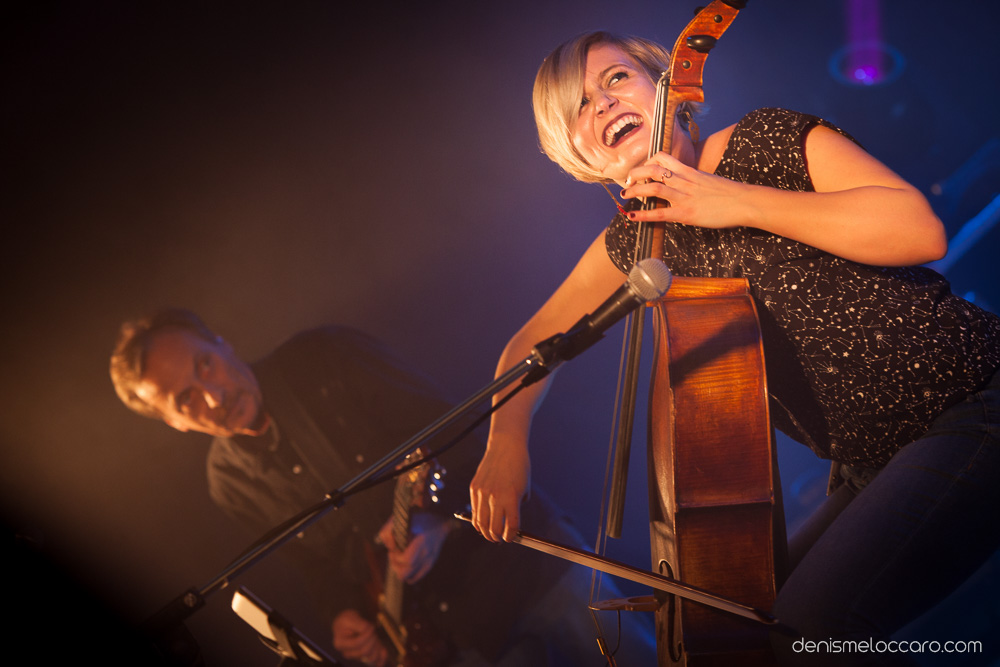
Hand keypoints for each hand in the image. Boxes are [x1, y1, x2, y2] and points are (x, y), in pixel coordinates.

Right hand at [332, 609, 387, 666]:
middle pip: (364, 651)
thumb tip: (367, 630)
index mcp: (340, 643)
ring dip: (377, 646)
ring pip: (371, 657)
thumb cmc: (348, 620)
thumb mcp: (350, 617)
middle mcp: (347, 653)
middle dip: (372, 640)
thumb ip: (359, 624)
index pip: (357, 643)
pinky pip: (376, 661)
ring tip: (376, 636)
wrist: (349, 624)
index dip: (367, 635)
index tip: (371, 626)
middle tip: (374, 630)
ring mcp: (356, 657)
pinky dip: (382, 656)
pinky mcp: (365, 657)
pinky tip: (384, 651)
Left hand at [379, 512, 454, 582]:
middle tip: (393, 555)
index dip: (395, 557)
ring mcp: (429, 561)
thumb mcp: (403, 519)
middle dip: (395, 565)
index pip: (406, 560)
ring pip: (409, 577)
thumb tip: (388, 546)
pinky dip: (407, 576)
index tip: (392, 549)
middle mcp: (426, 554)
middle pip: (406, 572)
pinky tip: (404, 567)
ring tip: (398, 560)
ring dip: (400, 571)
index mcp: (421, 542)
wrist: (440, 522)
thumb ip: (390, 530)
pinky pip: (416, 578)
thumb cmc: (420, 519)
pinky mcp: (430, 564)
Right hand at [469, 439, 529, 541]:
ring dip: (485, 532)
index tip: (511, 538)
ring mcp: (482, 492)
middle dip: (497, 538)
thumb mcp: (524, 489)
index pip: (510, 526)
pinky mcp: (474, 488)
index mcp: (511, 497)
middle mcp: (495, 496)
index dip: (511, 536)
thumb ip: (516, 507)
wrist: (506, 447)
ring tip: (490, 534)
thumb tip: (509, 523)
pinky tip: (482, 522)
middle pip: (493, 528)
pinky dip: (477, 520)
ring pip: (480, 522)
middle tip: (500, 539)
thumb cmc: (519, 468)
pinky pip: (474, 510)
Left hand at [621, 151, 754, 229]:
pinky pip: (660, 213)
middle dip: (635, 174)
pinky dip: (643, 215)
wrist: (745, 202)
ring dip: (635, 191)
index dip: (648, 161)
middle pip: (653, 170)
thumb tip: (684, 184)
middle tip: (628, 182)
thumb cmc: (730, 193)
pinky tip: (631, 216)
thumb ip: (693, 180)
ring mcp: (684, 197)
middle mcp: (684, 181)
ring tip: (625, 194)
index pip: (663, 158)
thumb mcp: (709, 180)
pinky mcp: (686, 213)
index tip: (642, 170)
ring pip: (653, 188)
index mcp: (690, 171)